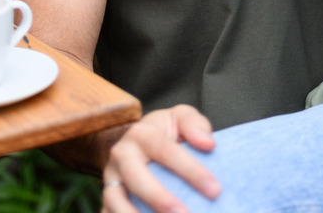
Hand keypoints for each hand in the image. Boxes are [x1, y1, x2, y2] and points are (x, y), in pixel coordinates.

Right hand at [101, 105, 219, 212]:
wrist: (137, 144)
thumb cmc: (167, 133)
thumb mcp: (181, 118)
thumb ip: (194, 124)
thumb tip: (207, 143)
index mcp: (141, 134)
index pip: (164, 150)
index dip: (190, 170)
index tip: (214, 190)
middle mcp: (121, 155)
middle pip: (135, 176)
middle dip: (159, 197)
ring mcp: (110, 179)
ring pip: (114, 199)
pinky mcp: (107, 199)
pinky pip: (108, 212)